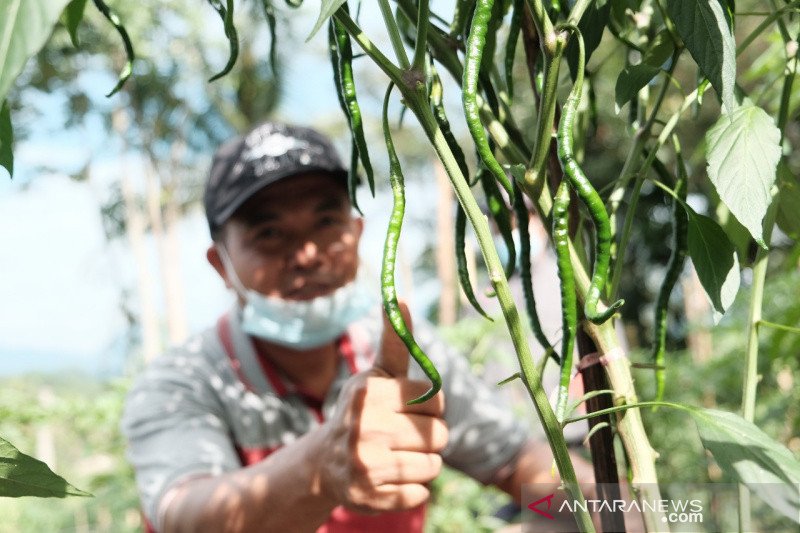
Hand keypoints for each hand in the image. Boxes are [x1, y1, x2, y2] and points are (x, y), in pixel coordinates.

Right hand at [316, 303, 447, 512]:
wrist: (325, 462)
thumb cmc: (363, 409)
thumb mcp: (376, 374)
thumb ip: (395, 340)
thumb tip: (401, 297)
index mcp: (371, 392)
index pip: (436, 399)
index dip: (430, 406)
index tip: (411, 408)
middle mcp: (365, 427)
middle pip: (438, 435)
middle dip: (429, 436)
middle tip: (404, 435)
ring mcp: (366, 464)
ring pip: (433, 466)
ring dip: (423, 463)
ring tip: (398, 456)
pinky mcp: (369, 497)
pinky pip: (420, 494)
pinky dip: (412, 489)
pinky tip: (389, 478)